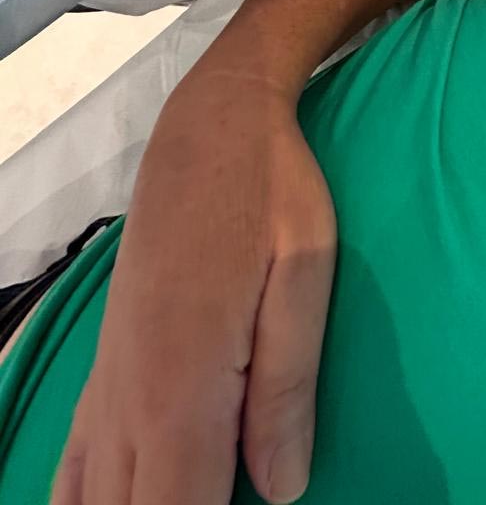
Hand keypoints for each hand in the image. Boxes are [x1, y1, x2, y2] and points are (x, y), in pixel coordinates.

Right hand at [53, 74, 335, 504]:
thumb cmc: (270, 192)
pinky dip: (85, 498)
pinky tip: (108, 503)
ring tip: (188, 501)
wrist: (211, 126)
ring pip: (94, 497)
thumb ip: (288, 385)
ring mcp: (109, 380)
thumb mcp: (303, 272)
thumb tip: (284, 490)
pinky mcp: (107, 363)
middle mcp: (131, 394)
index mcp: (185, 381)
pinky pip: (75, 461)